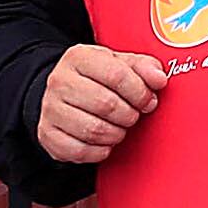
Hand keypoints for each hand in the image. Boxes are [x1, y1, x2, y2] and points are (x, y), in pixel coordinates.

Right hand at [36, 43, 168, 164]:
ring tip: (119, 127)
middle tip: (133, 115)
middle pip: (106, 104)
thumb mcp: (119, 64)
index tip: (148, 100)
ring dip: (116, 134)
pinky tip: (104, 141)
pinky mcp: (48, 135)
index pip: (116, 75)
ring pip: (94, 130)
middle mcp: (59, 81)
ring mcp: (50, 109)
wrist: (62, 94)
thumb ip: (143, 67)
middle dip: (129, 115)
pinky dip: (100, 151)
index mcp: (79, 57)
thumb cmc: (96, 79)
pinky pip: (80, 150)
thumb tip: (159, 78)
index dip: (139, 92)